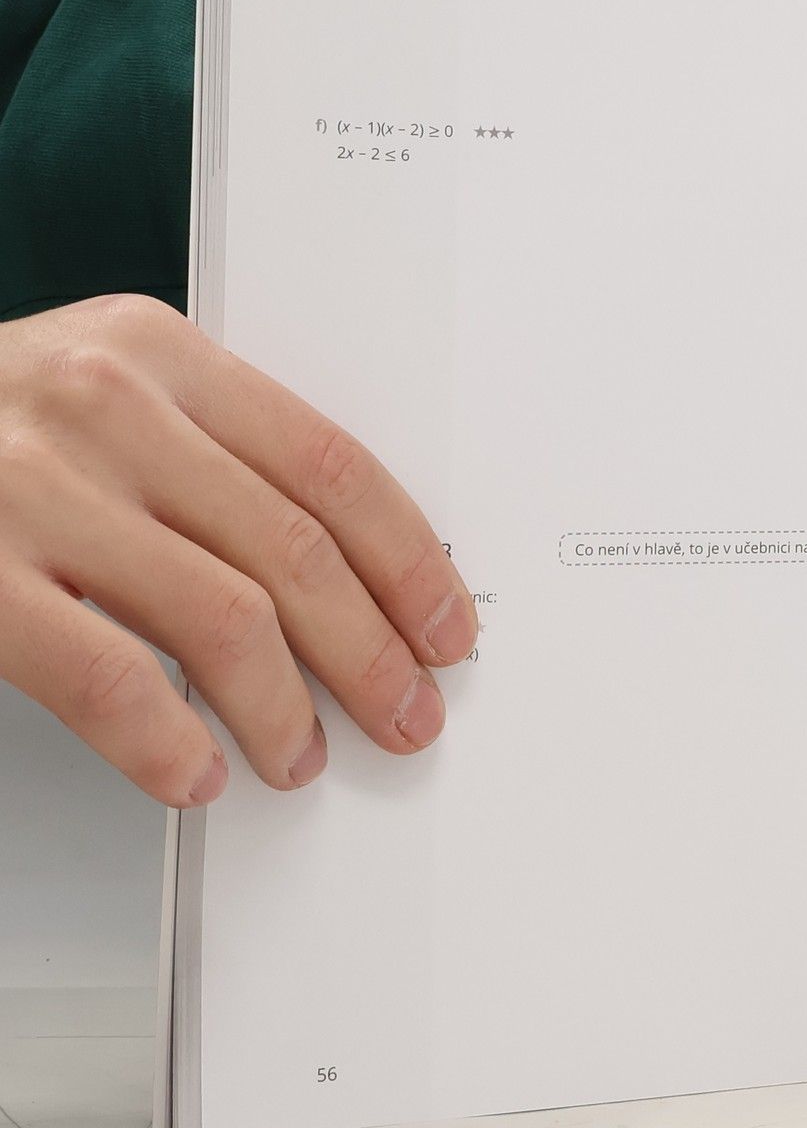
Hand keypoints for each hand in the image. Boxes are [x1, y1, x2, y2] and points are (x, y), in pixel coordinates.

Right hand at [0, 295, 474, 806]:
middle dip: (371, 649)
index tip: (445, 626)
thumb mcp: (111, 387)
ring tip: (304, 753)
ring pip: (220, 617)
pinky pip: (103, 675)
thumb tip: (354, 572)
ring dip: (285, 706)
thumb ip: (219, 451)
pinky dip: (165, 739)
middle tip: (406, 712)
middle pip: (293, 549)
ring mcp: (31, 490)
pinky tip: (198, 772)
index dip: (409, 560)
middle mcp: (106, 408)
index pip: (332, 467)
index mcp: (163, 354)